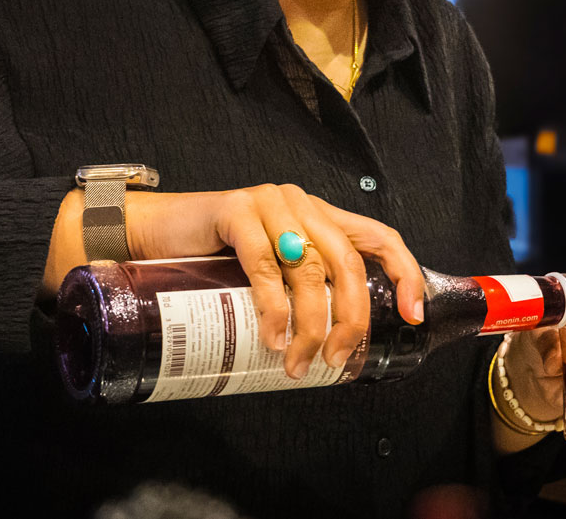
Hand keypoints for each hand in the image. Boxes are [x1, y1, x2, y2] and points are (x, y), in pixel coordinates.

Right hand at [125, 184, 424, 381]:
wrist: (152, 234)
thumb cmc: (212, 261)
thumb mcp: (269, 273)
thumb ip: (300, 291)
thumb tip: (330, 347)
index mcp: (318, 216)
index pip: (378, 236)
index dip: (404, 272)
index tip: (413, 314)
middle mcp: (301, 205)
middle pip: (347, 261)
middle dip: (351, 317)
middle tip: (338, 358)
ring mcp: (269, 203)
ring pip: (309, 267)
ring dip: (310, 324)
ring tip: (299, 362)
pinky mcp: (235, 210)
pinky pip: (265, 263)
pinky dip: (274, 306)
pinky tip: (273, 336)